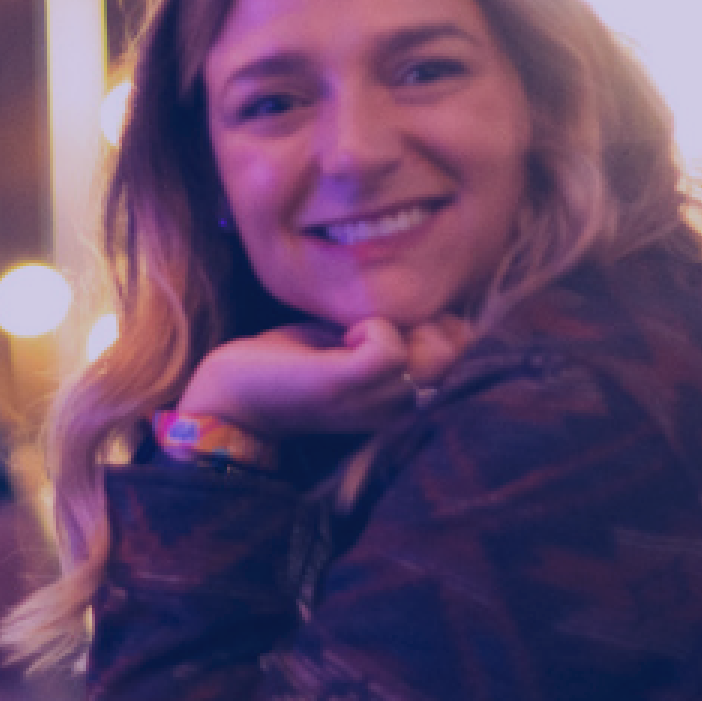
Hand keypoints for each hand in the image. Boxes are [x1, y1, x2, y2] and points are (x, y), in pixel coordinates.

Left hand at [178, 315, 470, 439]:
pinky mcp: (346, 385)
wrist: (234, 394)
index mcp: (407, 397)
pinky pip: (391, 345)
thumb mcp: (355, 339)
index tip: (394, 319)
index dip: (441, 320)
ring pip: (434, 350)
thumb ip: (395, 324)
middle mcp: (402, 408)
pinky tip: (341, 338)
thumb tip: (429, 292)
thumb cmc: (295, 362)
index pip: (467, 351)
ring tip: (355, 329)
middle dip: (424, 316)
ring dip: (396, 319)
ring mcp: (377, 401)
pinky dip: (370, 325)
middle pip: (458, 349)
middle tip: (373, 320)